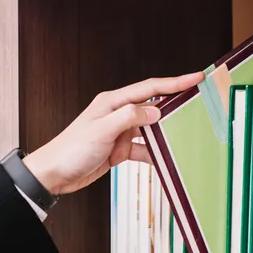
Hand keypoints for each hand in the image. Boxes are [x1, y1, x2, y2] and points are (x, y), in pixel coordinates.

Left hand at [23, 72, 204, 195]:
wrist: (54, 174)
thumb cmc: (70, 150)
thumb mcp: (101, 130)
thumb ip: (129, 118)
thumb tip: (155, 112)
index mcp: (112, 102)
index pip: (149, 88)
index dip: (174, 82)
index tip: (195, 78)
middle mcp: (117, 114)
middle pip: (153, 107)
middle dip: (175, 108)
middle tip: (198, 107)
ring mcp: (119, 132)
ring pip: (150, 130)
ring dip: (165, 134)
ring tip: (186, 136)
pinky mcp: (119, 149)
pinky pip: (143, 149)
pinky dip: (154, 154)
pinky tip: (165, 159)